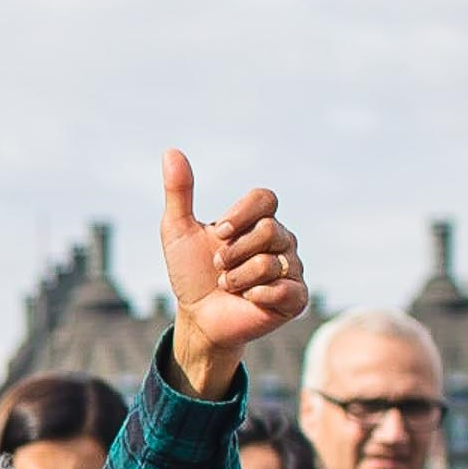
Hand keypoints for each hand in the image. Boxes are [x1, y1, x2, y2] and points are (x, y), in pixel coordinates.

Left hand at [158, 152, 306, 398]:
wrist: (197, 317)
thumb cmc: (191, 273)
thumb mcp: (178, 231)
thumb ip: (179, 192)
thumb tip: (171, 151)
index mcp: (259, 220)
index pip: (265, 198)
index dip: (240, 214)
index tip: (217, 233)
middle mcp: (282, 240)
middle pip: (268, 230)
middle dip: (232, 252)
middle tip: (219, 267)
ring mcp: (292, 268)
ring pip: (271, 262)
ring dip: (238, 278)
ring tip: (229, 286)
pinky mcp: (296, 298)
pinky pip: (285, 289)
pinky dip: (257, 295)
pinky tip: (247, 299)